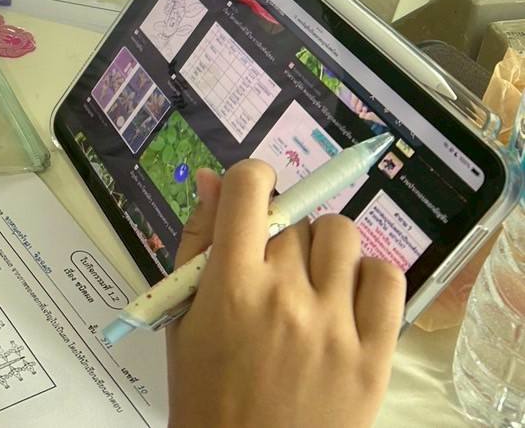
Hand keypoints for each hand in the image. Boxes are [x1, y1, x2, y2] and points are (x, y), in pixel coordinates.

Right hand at [166, 161, 404, 427]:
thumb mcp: (182, 316)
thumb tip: (213, 179)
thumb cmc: (205, 390)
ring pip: (342, 236)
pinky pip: (387, 278)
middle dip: (281, 232)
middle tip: (270, 268)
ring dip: (323, 248)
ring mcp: (335, 325)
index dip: (251, 181)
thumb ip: (197, 243)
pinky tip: (347, 296)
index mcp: (230, 284)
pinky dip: (368, 276)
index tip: (252, 197)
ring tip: (311, 282)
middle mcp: (286, 296)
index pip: (251, 190)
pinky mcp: (375, 354)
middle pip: (296, 218)